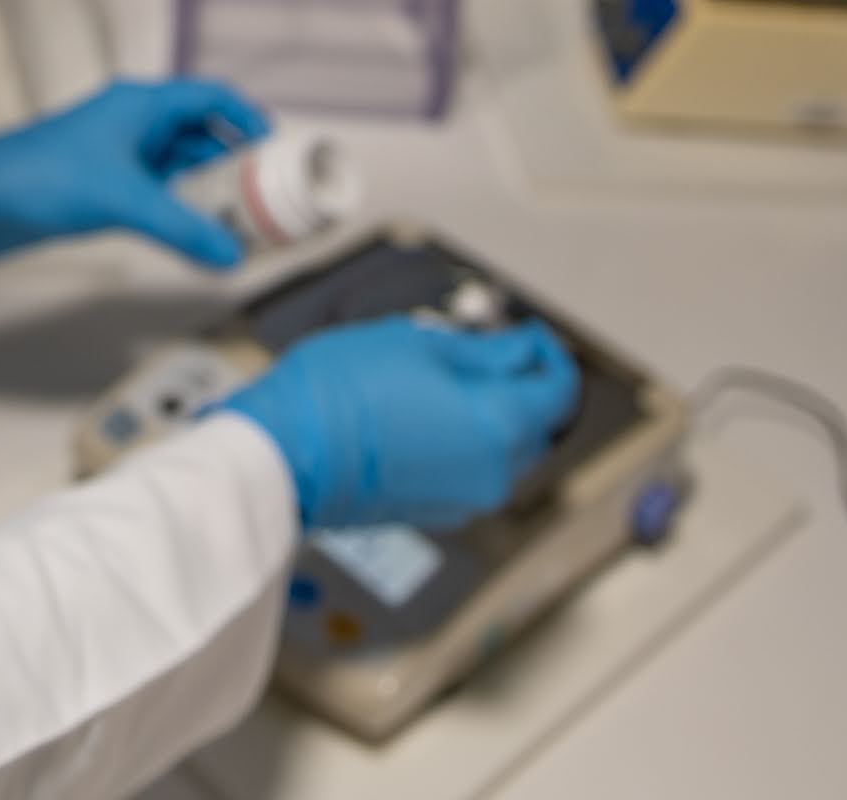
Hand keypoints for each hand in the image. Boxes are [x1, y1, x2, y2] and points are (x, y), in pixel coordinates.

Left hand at [0, 78, 271, 267]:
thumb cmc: (39, 178)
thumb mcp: (122, 201)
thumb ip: (180, 229)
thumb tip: (229, 258)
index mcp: (141, 105)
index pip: (212, 98)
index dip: (249, 121)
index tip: (279, 153)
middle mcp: (133, 123)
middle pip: (201, 136)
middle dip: (236, 168)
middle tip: (269, 202)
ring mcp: (116, 155)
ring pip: (179, 169)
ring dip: (208, 195)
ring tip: (241, 226)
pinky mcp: (101, 186)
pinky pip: (156, 194)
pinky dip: (179, 213)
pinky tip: (197, 240)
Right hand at [214, 316, 579, 529]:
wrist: (286, 454)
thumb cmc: (340, 394)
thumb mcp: (419, 343)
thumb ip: (483, 351)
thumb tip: (520, 351)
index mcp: (502, 424)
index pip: (560, 391)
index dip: (551, 354)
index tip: (530, 335)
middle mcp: (495, 471)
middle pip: (539, 424)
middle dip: (524, 385)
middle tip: (490, 349)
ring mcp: (466, 498)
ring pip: (507, 450)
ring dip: (495, 414)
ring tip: (449, 378)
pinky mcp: (438, 512)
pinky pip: (474, 471)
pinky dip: (468, 441)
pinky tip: (430, 412)